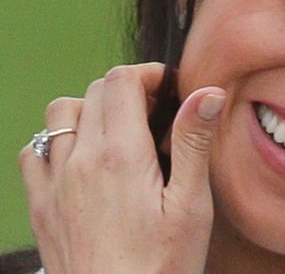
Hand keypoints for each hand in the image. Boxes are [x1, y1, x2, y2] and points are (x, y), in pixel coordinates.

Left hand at [19, 62, 224, 273]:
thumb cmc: (160, 266)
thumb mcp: (190, 206)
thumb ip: (192, 143)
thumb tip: (207, 93)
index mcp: (121, 156)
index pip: (121, 81)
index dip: (147, 73)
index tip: (167, 86)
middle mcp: (80, 161)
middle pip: (94, 91)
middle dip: (126, 89)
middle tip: (153, 112)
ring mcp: (54, 183)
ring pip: (59, 114)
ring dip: (89, 109)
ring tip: (117, 131)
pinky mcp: (41, 207)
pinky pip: (34, 152)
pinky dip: (55, 141)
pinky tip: (80, 160)